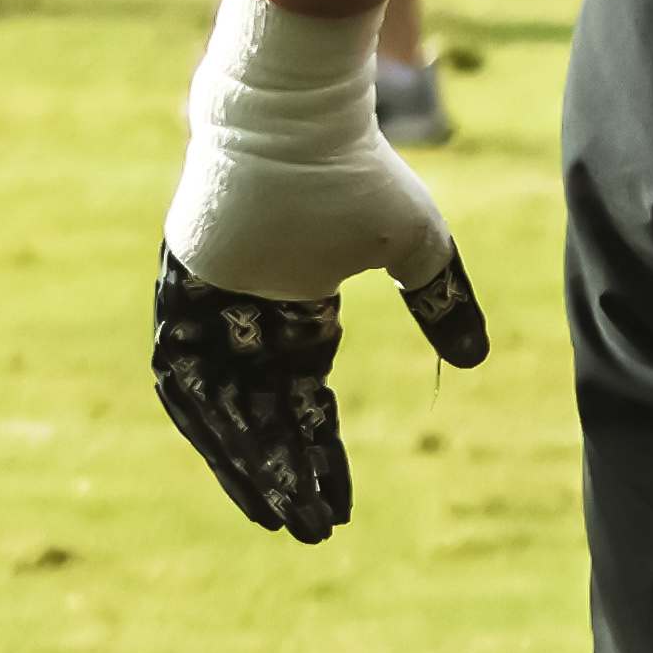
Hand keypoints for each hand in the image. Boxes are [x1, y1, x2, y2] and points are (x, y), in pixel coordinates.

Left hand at [156, 0, 486, 543]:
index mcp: (303, 309)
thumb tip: (474, 361)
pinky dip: (200, 416)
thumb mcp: (416, 245)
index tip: (338, 514)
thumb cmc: (360, 175)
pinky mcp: (179, 293)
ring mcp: (211, 308)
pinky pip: (180, 372)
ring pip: (222, 407)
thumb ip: (443, 302)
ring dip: (244, 459)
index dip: (323, 457)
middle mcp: (252, 319)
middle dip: (284, 474)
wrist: (299, 118)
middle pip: (263, 417)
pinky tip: (225, 453)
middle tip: (306, 534)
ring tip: (271, 511)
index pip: (308, 402)